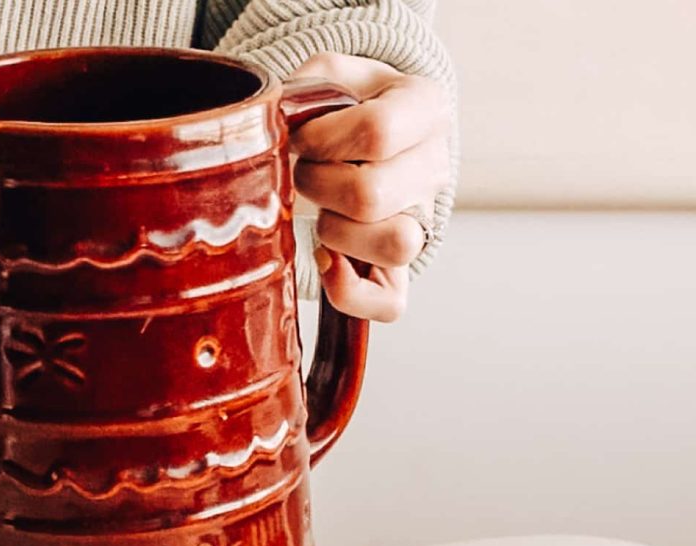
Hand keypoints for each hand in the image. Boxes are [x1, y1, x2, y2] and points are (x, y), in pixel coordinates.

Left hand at [291, 53, 450, 321]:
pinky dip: (348, 289)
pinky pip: (389, 303)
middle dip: (317, 185)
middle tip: (303, 171)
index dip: (322, 139)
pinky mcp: (399, 271)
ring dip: (335, 230)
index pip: (377, 131)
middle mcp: (433, 168)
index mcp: (425, 109)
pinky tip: (325, 259)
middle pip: (372, 195)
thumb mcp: (325, 75)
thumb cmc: (339, 106)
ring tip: (320, 208)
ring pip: (394, 245)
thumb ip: (304, 88)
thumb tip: (278, 125)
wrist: (359, 135)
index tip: (301, 136)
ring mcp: (421, 222)